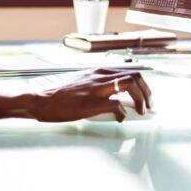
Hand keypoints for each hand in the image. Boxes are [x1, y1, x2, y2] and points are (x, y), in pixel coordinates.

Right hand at [29, 69, 152, 122]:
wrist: (42, 101)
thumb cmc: (60, 96)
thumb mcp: (82, 83)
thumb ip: (99, 87)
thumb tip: (117, 100)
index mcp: (99, 72)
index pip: (129, 72)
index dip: (142, 85)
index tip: (146, 96)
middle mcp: (100, 76)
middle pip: (135, 76)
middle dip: (147, 92)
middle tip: (149, 106)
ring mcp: (97, 89)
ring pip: (130, 85)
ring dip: (141, 100)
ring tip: (141, 111)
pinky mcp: (92, 102)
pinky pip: (117, 105)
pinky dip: (123, 113)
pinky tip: (120, 119)